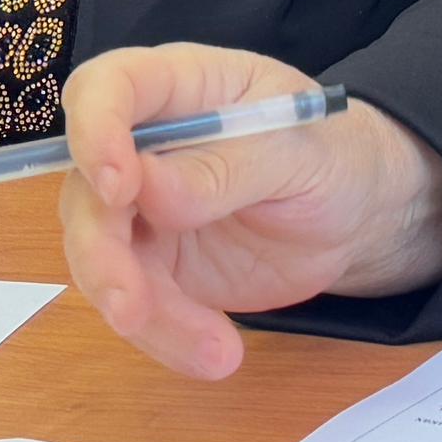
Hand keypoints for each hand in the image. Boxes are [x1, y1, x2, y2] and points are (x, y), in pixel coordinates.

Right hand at [55, 44, 441, 379]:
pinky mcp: (153, 264)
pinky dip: (166, 336)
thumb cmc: (333, 156)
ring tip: (216, 353)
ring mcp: (141, 208)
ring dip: (142, 311)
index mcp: (181, 86)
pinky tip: (216, 355)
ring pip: (100, 257)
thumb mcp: (299, 153)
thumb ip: (227, 167)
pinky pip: (136, 302)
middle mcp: (143, 144)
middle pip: (85, 188)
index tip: (116, 185)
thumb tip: (149, 191)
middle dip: (102, 252)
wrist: (356, 215)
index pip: (108, 86)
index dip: (94, 129)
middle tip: (133, 307)